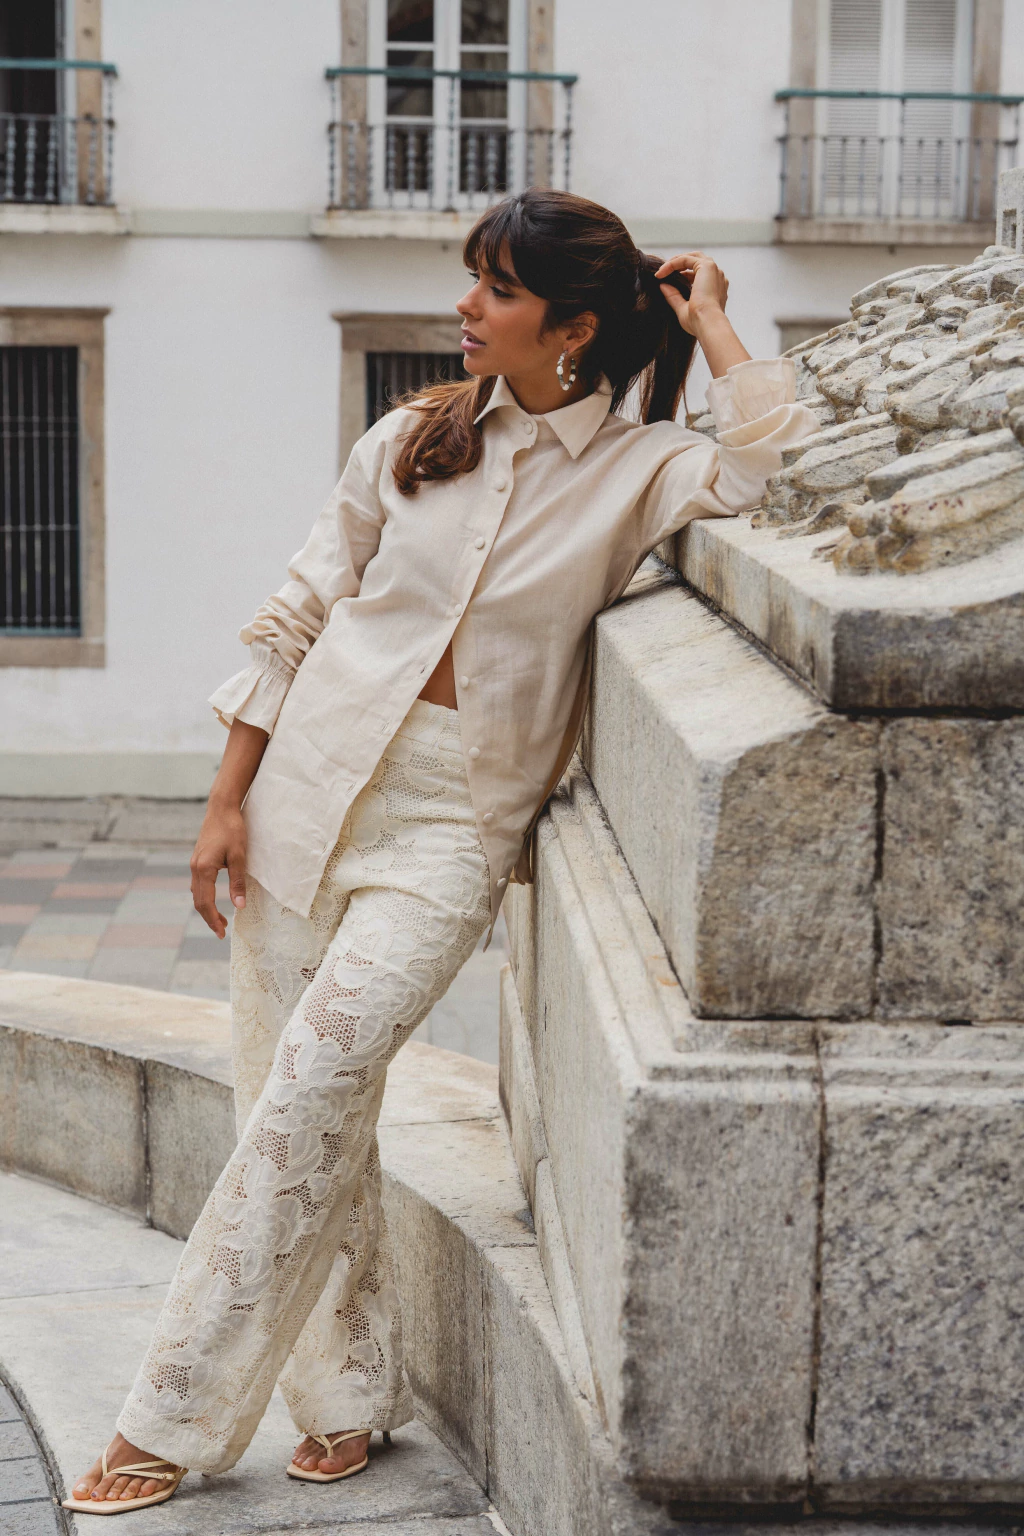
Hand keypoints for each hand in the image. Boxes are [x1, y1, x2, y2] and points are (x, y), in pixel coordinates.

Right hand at [190, 800, 247, 937]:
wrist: (221, 808)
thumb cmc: (232, 830)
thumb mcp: (239, 856)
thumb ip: (238, 882)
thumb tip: (240, 906)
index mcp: (204, 869)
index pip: (206, 902)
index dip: (213, 919)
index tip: (222, 933)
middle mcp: (195, 868)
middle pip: (198, 901)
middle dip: (209, 918)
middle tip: (221, 931)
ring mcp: (194, 863)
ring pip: (196, 893)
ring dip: (207, 908)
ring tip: (220, 919)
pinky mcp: (198, 859)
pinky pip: (198, 884)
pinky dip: (204, 896)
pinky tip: (213, 898)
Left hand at [655, 251, 728, 337]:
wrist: (707, 323)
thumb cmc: (698, 321)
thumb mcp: (683, 308)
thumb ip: (674, 296)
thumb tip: (663, 286)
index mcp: (715, 287)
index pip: (698, 273)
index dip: (681, 275)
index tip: (666, 281)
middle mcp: (717, 277)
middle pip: (696, 260)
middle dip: (678, 264)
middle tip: (663, 272)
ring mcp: (714, 270)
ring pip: (691, 257)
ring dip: (675, 262)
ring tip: (661, 272)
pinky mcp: (707, 266)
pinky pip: (685, 259)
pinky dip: (672, 264)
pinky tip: (661, 273)